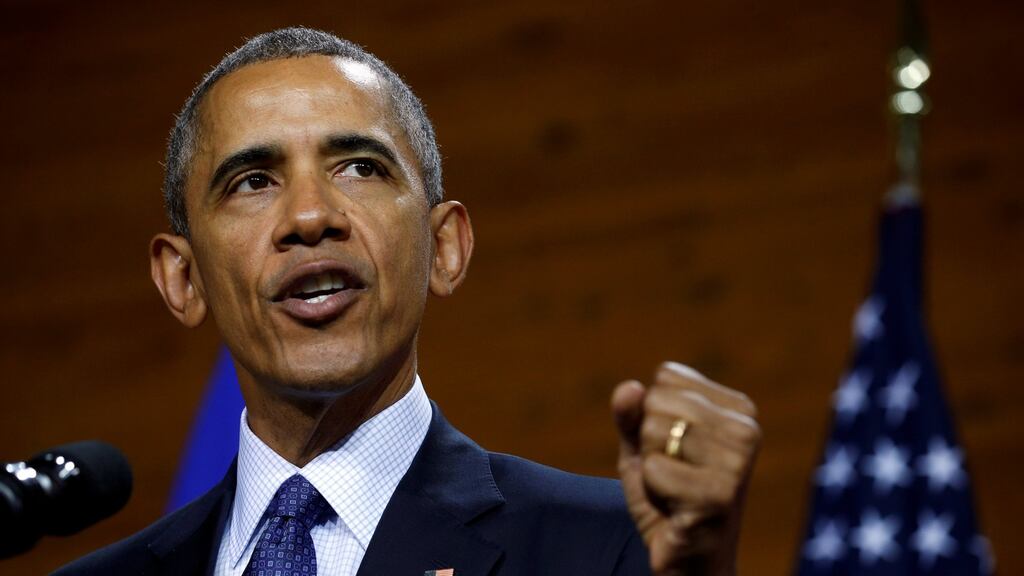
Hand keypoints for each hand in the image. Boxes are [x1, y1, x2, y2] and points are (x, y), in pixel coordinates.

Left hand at [612, 362, 760, 574]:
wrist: (691, 562)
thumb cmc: (668, 498)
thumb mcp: (643, 448)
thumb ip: (632, 415)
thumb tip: (629, 388)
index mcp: (739, 409)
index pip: (666, 377)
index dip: (653, 416)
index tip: (676, 451)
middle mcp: (747, 430)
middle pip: (657, 402)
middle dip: (650, 443)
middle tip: (674, 476)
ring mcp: (737, 463)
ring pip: (654, 431)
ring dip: (651, 468)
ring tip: (676, 492)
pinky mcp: (720, 494)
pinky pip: (653, 468)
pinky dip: (653, 491)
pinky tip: (677, 509)